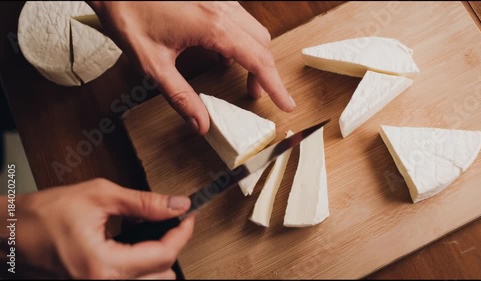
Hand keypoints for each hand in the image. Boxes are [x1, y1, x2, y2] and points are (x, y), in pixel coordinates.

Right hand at [1, 178, 193, 278]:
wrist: (10, 232)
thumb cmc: (42, 215)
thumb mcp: (99, 196)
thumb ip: (143, 202)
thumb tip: (175, 204)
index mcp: (103, 266)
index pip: (162, 255)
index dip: (182, 234)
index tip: (189, 217)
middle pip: (161, 275)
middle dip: (172, 247)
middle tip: (174, 223)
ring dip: (159, 259)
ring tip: (156, 233)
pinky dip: (142, 266)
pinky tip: (138, 244)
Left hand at [88, 1, 295, 133]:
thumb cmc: (129, 14)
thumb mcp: (153, 64)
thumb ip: (180, 96)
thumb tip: (200, 123)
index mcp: (213, 26)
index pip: (258, 60)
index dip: (275, 85)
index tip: (286, 102)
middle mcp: (223, 8)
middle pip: (263, 43)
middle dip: (265, 72)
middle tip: (255, 95)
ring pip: (254, 29)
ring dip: (255, 55)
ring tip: (243, 78)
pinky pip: (239, 19)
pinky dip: (241, 40)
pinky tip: (223, 54)